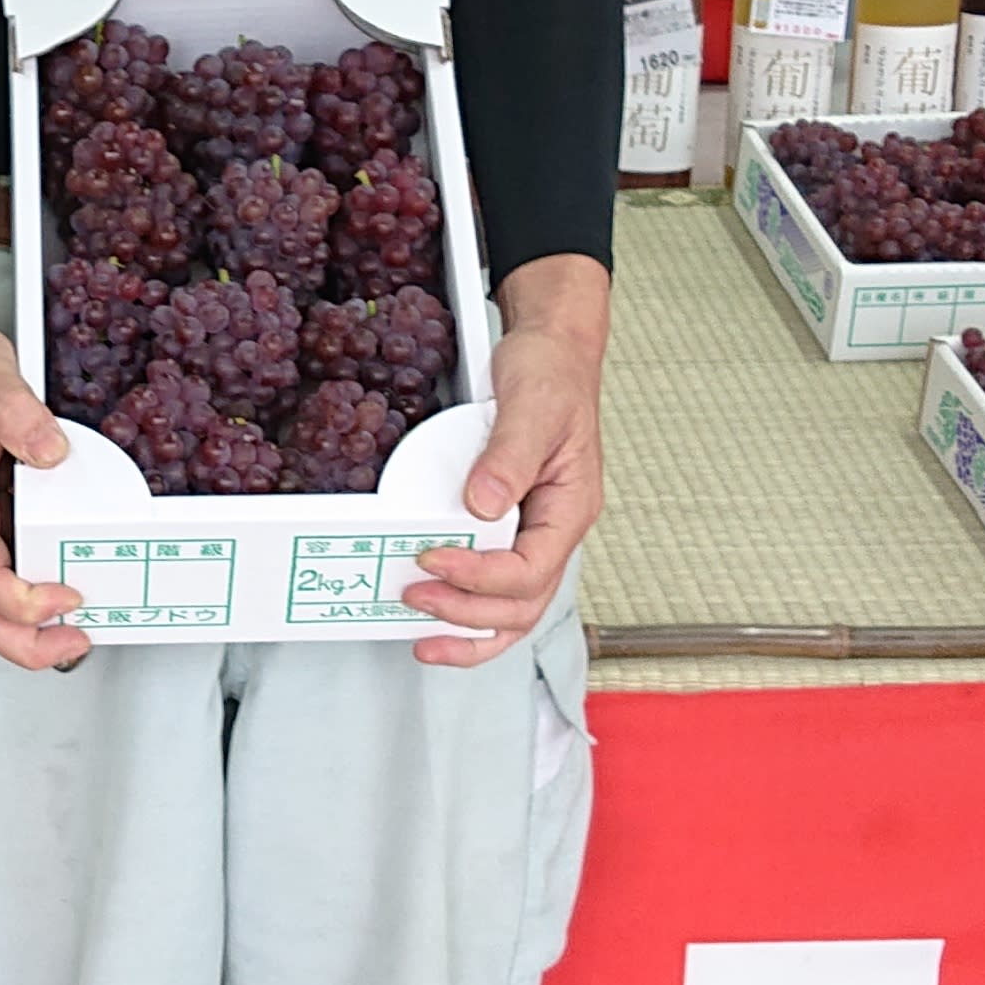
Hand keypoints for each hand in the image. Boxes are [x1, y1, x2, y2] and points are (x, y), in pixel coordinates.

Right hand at [0, 277, 89, 669]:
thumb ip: (17, 413)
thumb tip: (51, 451)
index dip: (23, 601)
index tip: (66, 595)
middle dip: (25, 643)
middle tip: (74, 643)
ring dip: (27, 632)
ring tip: (73, 635)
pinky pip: (2, 580)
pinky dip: (30, 603)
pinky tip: (63, 596)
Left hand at [405, 253, 607, 668]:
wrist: (549, 350)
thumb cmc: (552, 374)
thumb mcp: (533, 406)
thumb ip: (510, 456)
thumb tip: (484, 505)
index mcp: (570, 508)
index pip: (531, 569)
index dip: (481, 577)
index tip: (434, 559)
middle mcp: (553, 530)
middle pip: (522, 606)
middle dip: (468, 615)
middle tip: (415, 598)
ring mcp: (532, 532)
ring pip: (511, 609)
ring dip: (467, 630)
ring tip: (422, 635)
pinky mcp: (507, 526)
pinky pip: (493, 584)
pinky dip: (465, 609)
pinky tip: (434, 610)